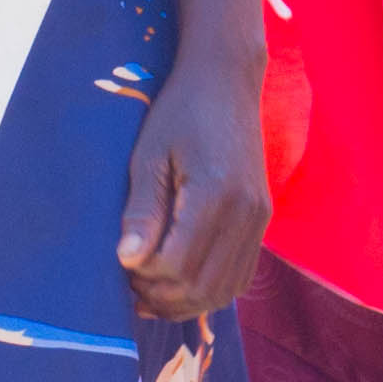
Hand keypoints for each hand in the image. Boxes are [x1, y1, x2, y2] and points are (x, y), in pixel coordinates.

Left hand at [114, 50, 268, 320]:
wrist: (226, 81)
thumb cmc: (178, 113)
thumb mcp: (148, 156)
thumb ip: (142, 210)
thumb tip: (127, 261)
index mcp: (216, 194)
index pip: (176, 266)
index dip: (143, 275)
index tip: (119, 263)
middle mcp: (246, 213)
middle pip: (202, 287)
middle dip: (161, 295)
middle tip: (130, 281)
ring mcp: (260, 218)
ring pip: (224, 290)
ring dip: (185, 300)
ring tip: (151, 286)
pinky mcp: (262, 219)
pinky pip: (240, 275)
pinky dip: (210, 289)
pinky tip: (181, 279)